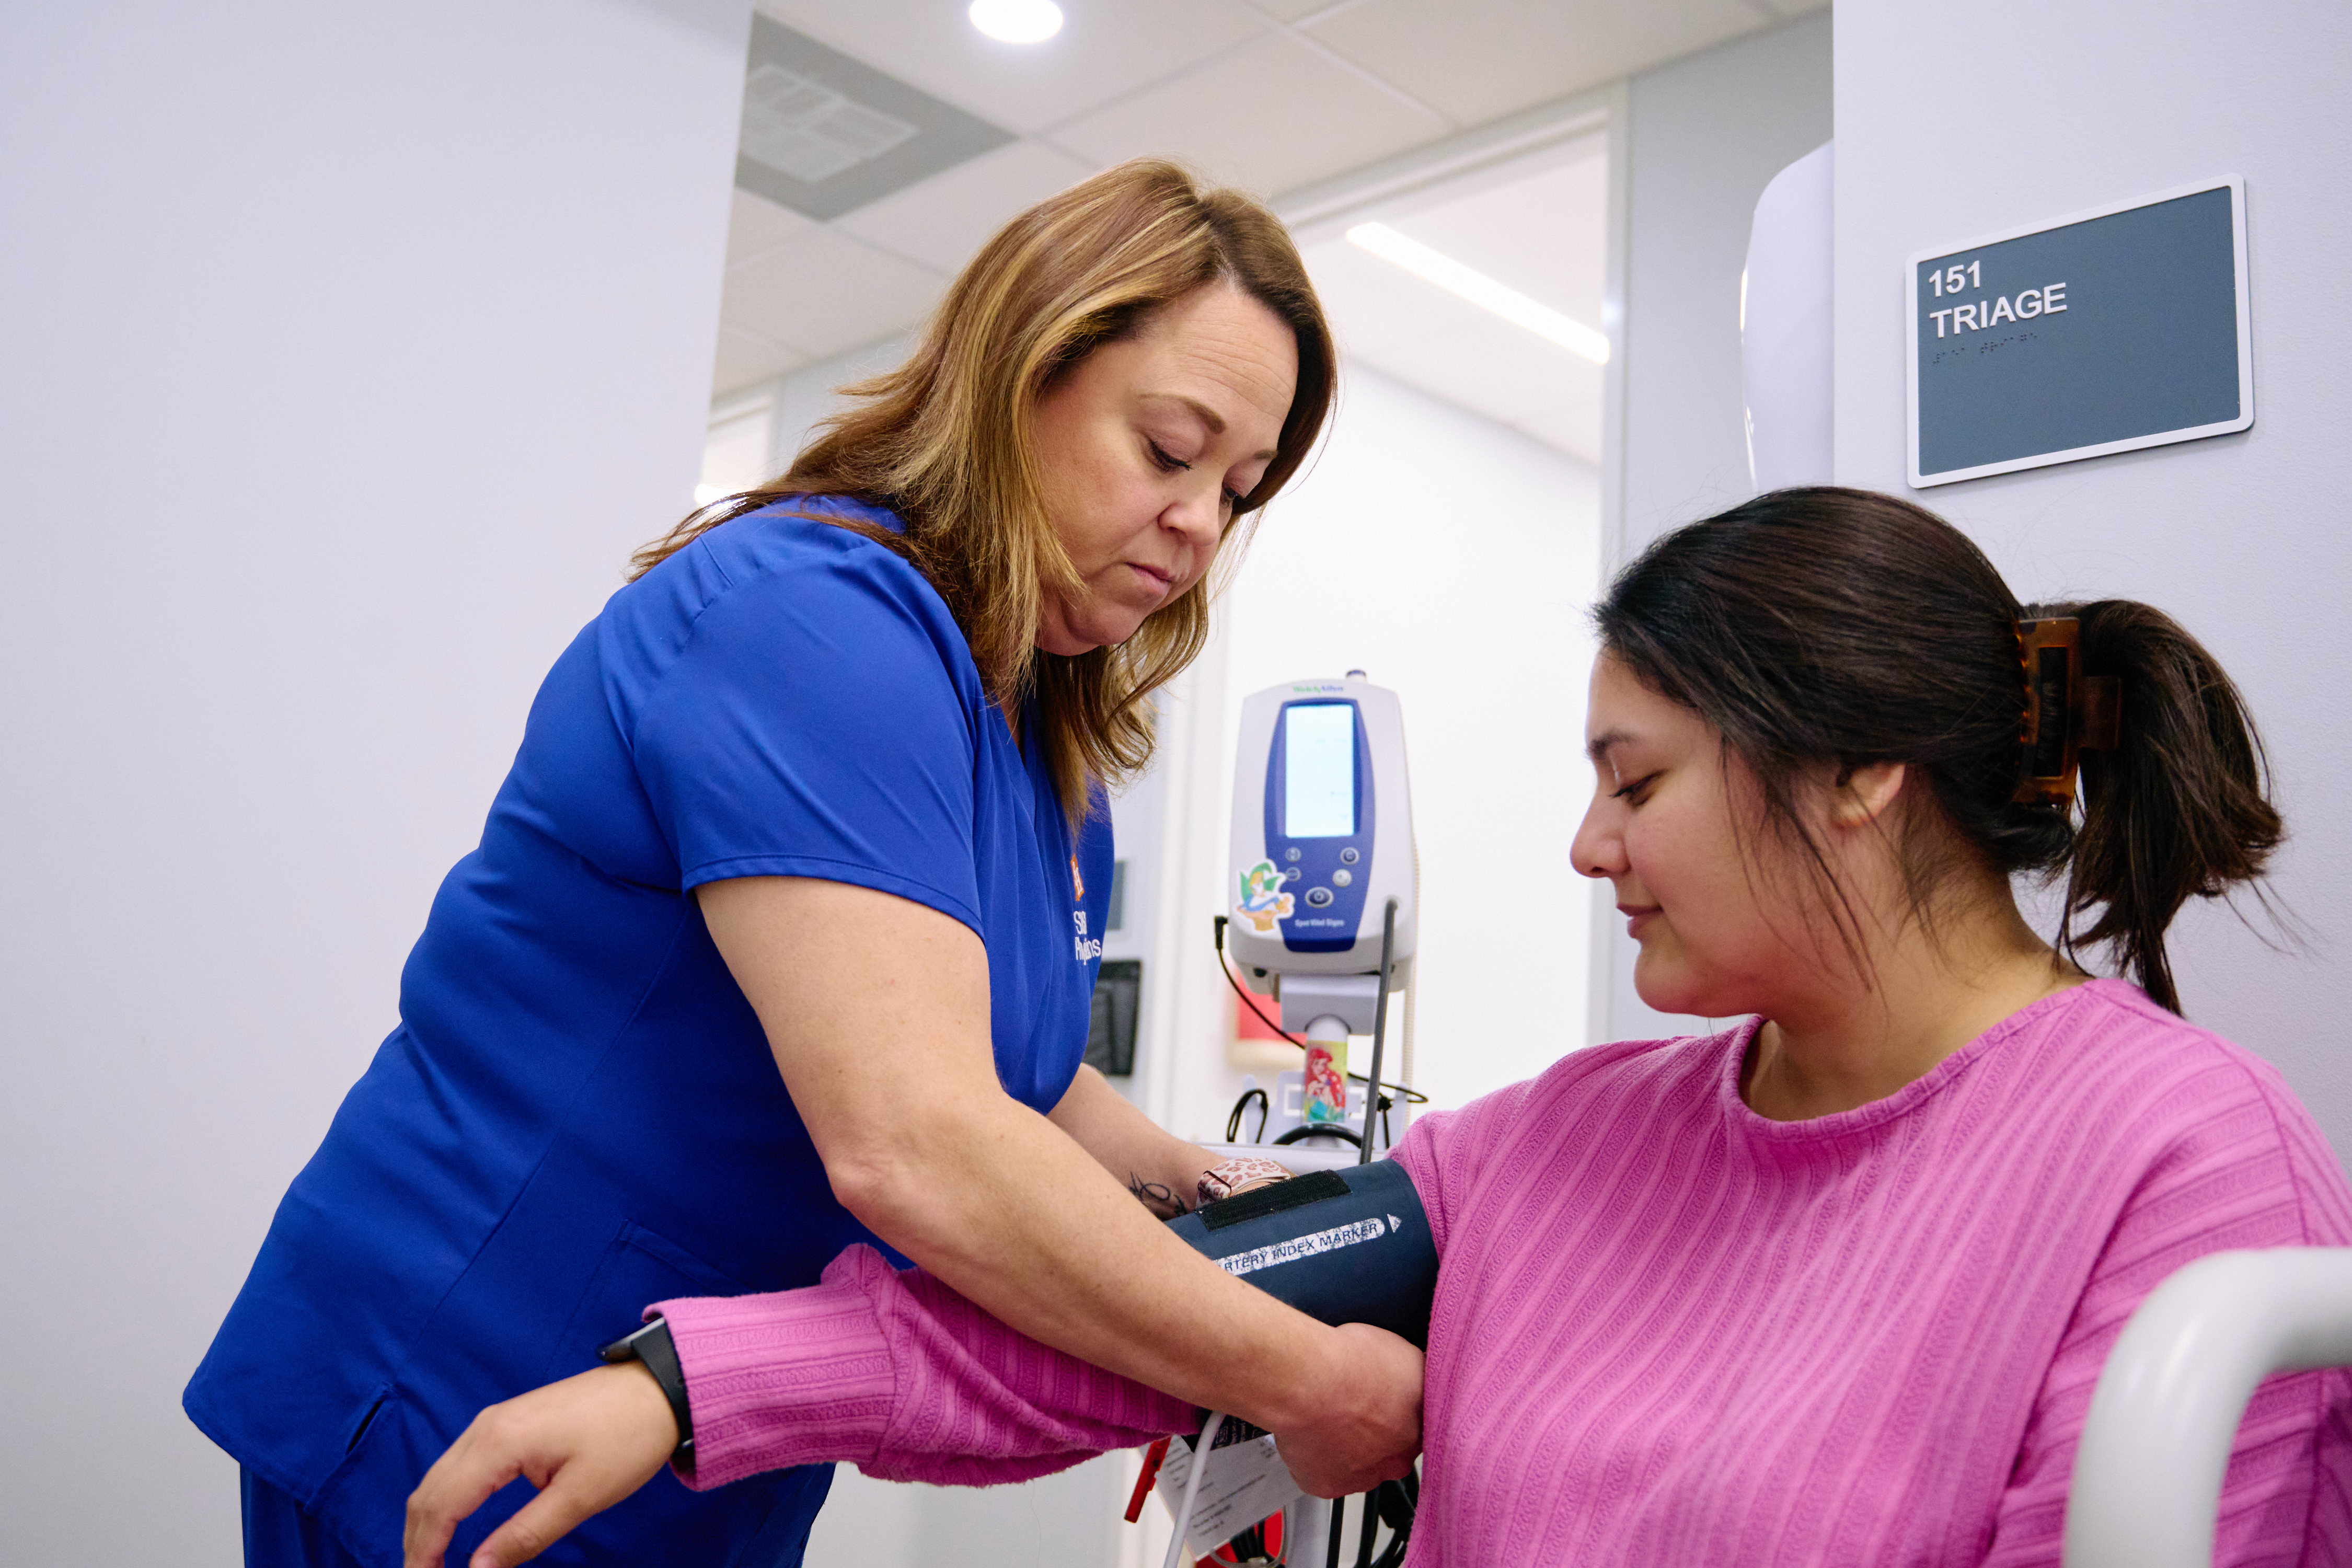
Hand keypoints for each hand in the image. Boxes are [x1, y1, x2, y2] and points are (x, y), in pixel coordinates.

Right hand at [403, 1363, 677, 1567]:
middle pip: (430, 1492)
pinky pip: (460, 1464)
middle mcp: (485, 1427)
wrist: (658, 1387)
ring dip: (428, 1522)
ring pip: (440, 1477)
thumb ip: (524, 1536)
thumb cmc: (627, 1438)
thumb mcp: (580, 1497)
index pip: (440, 1507)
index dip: (422, 1553)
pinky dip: (446, 1499)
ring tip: (431, 1563)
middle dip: (417, 1542)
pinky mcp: (509, 1422)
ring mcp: (496, 1421)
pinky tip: (451, 1525)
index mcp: (498, 1442)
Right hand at [1271, 1322, 1423, 1497]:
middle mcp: (1397, 1459)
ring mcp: (1363, 1477)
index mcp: (1420, 1428)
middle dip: (1375, 1435)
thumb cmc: (1350, 1361)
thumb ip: (1413, 1378)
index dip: (1397, 1412)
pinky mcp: (1330, 1486)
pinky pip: (1324, 1474)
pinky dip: (1317, 1458)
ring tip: (1326, 1416)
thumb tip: (1411, 1380)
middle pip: (1389, 1451)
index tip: (1383, 1400)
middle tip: (1352, 1408)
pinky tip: (1309, 1432)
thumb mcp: (1402, 1352)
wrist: (1309, 1382)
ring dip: (1346, 1447)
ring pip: (1357, 1465)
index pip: (1416, 1427)